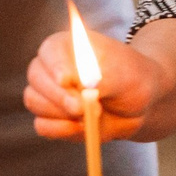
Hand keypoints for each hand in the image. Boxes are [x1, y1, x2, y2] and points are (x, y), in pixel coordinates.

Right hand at [24, 26, 165, 141]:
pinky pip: (42, 125)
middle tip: (82, 107)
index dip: (55, 65)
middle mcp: (53, 66)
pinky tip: (82, 127)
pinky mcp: (51, 118)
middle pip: (36, 76)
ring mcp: (49, 92)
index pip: (50, 50)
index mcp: (68, 45)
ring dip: (62, 113)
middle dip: (59, 95)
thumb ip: (104, 80)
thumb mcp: (125, 75)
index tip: (67, 80)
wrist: (140, 104)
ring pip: (34, 101)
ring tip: (93, 114)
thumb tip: (85, 90)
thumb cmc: (131, 79)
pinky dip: (61, 130)